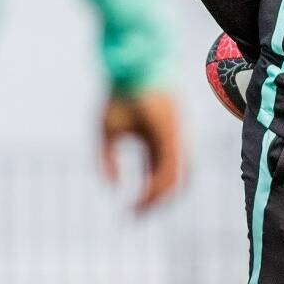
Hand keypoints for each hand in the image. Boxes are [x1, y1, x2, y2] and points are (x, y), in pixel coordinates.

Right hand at [100, 88, 184, 213]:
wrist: (132, 67)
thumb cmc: (118, 96)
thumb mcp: (107, 134)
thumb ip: (107, 161)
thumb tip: (113, 188)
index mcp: (155, 141)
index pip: (156, 175)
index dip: (145, 195)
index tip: (130, 211)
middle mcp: (169, 142)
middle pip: (171, 181)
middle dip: (156, 202)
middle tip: (137, 217)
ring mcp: (175, 138)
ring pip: (177, 177)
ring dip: (160, 197)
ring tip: (142, 210)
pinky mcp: (174, 133)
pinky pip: (173, 164)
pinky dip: (161, 182)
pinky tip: (146, 193)